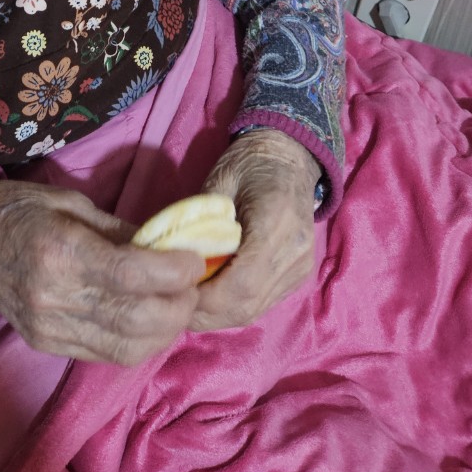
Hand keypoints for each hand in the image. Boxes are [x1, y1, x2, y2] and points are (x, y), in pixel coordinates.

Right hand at [0, 179, 203, 364]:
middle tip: (194, 288)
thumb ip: (120, 230)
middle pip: (133, 319)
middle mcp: (54, 296)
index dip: (172, 272)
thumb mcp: (71, 203)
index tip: (195, 261)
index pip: (129, 274)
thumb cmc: (20, 210)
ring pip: (124, 348)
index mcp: (61, 250)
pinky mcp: (47, 344)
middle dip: (177, 307)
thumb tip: (167, 245)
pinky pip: (104, 354)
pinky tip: (150, 322)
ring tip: (179, 307)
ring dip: (164, 332)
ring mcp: (49, 327)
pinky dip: (137, 342)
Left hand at [190, 129, 319, 331]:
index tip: (174, 290)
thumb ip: (199, 222)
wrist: (289, 158)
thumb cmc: (249, 163)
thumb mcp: (218, 182)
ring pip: (253, 311)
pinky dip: (232, 305)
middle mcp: (294, 253)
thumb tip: (171, 262)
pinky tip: (210, 294)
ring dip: (217, 313)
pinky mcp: (298, 276)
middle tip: (172, 301)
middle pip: (247, 304)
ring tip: (187, 299)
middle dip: (206, 312)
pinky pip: (261, 303)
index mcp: (276, 222)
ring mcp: (300, 268)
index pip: (241, 282)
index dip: (205, 296)